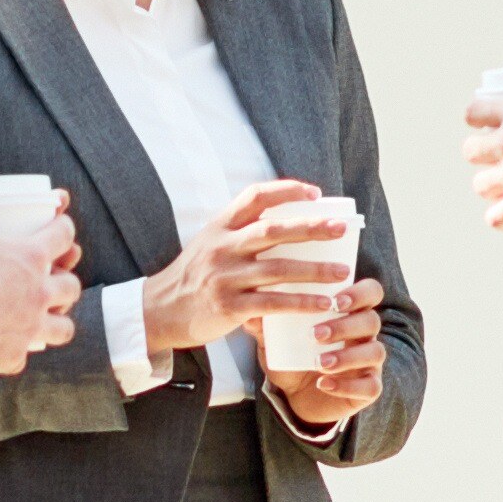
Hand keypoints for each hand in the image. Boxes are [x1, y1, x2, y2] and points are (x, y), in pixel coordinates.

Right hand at [0, 179, 81, 376]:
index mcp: (31, 258)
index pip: (63, 236)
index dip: (64, 228)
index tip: (59, 227)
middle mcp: (39, 293)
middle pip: (71, 287)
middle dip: (66, 281)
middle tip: (52, 278)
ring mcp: (31, 327)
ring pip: (64, 328)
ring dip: (58, 322)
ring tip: (45, 319)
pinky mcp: (14, 355)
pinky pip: (24, 357)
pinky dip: (17, 352)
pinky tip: (7, 348)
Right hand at [137, 180, 353, 354]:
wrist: (159, 310)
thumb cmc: (194, 275)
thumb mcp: (210, 243)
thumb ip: (240, 232)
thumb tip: (289, 224)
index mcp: (220, 226)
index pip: (255, 197)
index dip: (287, 191)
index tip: (316, 193)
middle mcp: (222, 247)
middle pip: (273, 230)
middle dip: (311, 228)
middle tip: (341, 229)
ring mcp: (225, 277)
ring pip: (278, 269)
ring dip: (315, 271)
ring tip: (342, 272)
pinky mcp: (229, 306)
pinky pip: (272, 303)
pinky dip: (301, 303)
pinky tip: (322, 305)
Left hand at [266, 302, 388, 433]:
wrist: (295, 394)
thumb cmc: (292, 356)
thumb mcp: (276, 339)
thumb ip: (265, 325)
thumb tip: (248, 314)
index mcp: (350, 313)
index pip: (370, 292)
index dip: (360, 292)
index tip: (336, 299)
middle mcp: (365, 335)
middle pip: (372, 321)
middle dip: (346, 325)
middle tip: (316, 333)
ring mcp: (370, 362)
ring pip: (375, 352)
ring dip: (347, 356)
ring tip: (318, 362)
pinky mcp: (369, 388)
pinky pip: (371, 387)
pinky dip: (347, 385)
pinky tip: (323, 383)